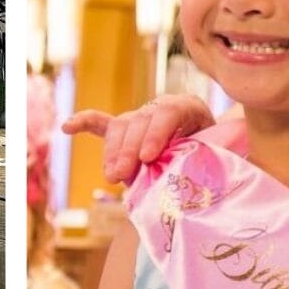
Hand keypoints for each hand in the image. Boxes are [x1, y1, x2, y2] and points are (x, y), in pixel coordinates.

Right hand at [62, 93, 214, 184]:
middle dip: (129, 148)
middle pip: (139, 121)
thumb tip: (203, 179)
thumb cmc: (222, 155)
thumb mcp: (222, 154)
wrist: (218, 147)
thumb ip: (209, 161)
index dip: (156, 134)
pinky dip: (85, 124)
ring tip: (111, 175)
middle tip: (122, 174)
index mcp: (189, 108)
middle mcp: (162, 108)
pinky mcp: (127, 129)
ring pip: (121, 126)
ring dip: (113, 151)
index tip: (148, 157)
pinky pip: (103, 124)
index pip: (168, 114)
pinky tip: (67, 127)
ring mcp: (141, 117)